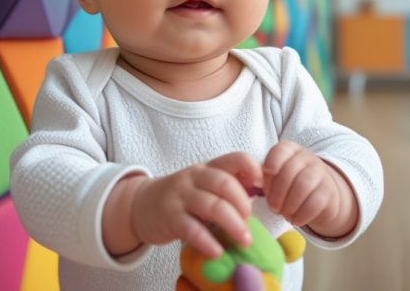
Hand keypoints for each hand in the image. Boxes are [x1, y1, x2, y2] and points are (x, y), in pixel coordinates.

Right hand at [130, 152, 262, 257]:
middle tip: (249, 222)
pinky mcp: (169, 218)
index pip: (235, 159)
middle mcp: (194, 177)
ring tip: (244, 241)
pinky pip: (191, 228)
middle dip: (243, 204)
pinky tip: (218, 251)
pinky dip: (207, 241)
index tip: (263, 187)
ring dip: (232, 224)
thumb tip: (267, 190)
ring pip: (211, 206)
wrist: (143, 205)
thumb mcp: (205, 185)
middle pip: (225, 183)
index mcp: (209, 167)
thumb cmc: (184, 197)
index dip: (253, 169)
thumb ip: (231, 185)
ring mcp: (180, 196)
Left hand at [263, 140, 355, 235]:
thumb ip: (260, 175)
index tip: (262, 187)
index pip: (278, 153)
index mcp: (289, 149)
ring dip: (289, 205)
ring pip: (302, 186)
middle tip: (273, 208)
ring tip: (284, 214)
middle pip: (288, 172)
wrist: (320, 193)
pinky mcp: (330, 191)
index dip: (268, 172)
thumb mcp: (274, 175)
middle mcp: (306, 157)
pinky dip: (301, 215)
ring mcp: (320, 173)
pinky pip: (315, 203)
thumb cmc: (289, 184)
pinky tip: (295, 219)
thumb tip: (252, 183)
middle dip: (277, 194)